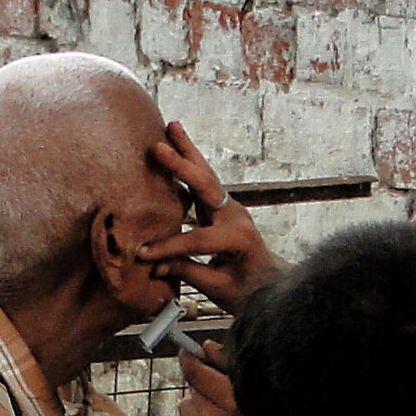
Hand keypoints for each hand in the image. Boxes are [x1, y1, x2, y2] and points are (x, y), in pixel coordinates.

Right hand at [137, 122, 281, 311]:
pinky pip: (204, 180)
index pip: (196, 239)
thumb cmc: (248, 290)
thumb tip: (154, 265)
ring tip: (172, 125)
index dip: (168, 248)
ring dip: (188, 150)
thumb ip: (188, 272)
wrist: (270, 282)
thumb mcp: (219, 288)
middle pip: (206, 186)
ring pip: (206, 174)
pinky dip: (190, 161)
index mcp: (237, 238)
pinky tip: (177, 142)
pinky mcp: (223, 205)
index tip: (145, 255)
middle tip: (158, 147)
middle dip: (181, 166)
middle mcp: (236, 216)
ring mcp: (231, 207)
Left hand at [176, 343, 351, 415]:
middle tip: (221, 385)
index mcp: (233, 407)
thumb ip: (235, 368)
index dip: (190, 358)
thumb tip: (208, 350)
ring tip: (225, 408)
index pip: (195, 374)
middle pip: (189, 393)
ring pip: (189, 415)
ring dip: (201, 406)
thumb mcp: (276, 392)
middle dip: (201, 385)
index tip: (189, 353)